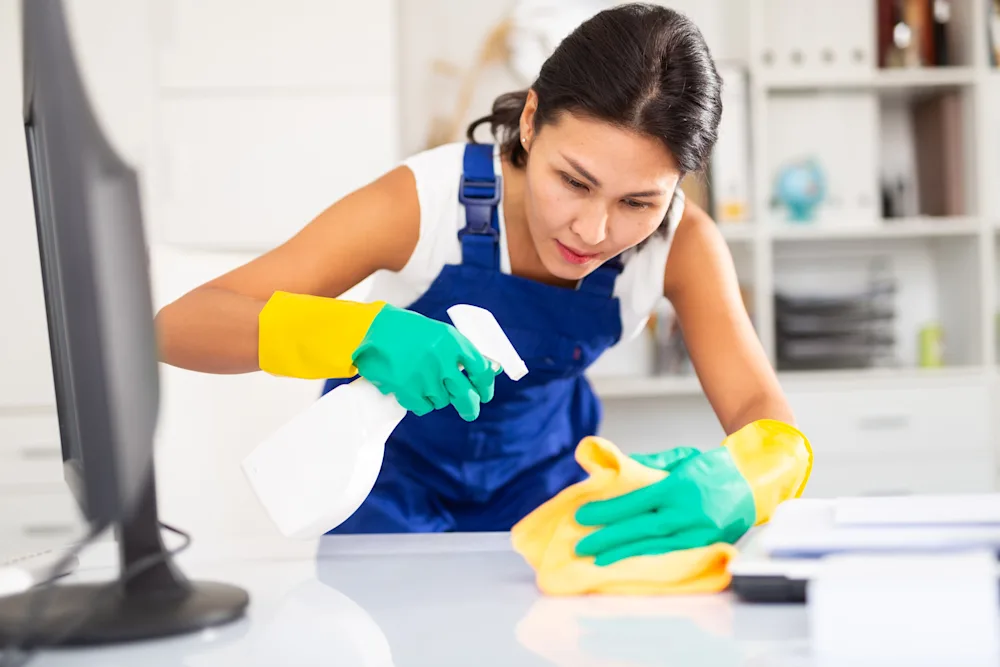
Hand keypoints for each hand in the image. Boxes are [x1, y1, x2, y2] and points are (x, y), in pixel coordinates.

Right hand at [352, 304, 500, 420]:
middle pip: (467, 396)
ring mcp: (425, 377)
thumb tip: (489, 370)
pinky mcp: (408, 390)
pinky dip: (420, 402)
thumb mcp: (440, 334)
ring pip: (442, 401)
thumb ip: (461, 353)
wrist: (373, 331)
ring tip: (422, 380)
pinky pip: (424, 407)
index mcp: (453, 342)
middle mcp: (442, 360)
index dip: (486, 386)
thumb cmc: (408, 331)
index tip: (485, 394)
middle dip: (470, 407)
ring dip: (437, 396)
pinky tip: (411, 387)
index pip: (481, 371)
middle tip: (470, 412)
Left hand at [574, 420, 812, 565]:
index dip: (608, 511)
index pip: (636, 502)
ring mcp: (700, 531)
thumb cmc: (716, 467)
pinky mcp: (708, 544)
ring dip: (624, 553)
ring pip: (655, 546)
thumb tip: (621, 468)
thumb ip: (652, 462)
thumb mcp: (683, 457)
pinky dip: (648, 559)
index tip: (584, 516)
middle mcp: (689, 511)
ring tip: (598, 558)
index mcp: (680, 486)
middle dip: (609, 538)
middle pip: (642, 528)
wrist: (756, 480)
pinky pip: (672, 554)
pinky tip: (629, 563)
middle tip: (582, 545)